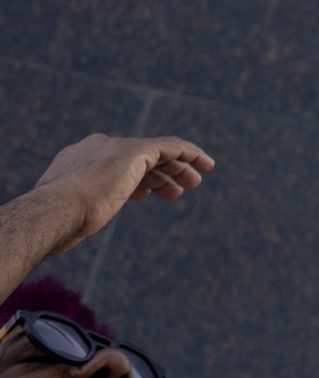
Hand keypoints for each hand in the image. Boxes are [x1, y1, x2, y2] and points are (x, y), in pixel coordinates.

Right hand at [30, 132, 213, 251]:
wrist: (53, 212)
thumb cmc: (55, 225)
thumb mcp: (64, 218)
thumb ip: (71, 216)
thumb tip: (67, 231)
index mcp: (75, 161)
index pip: (113, 166)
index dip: (134, 179)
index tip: (146, 194)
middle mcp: (96, 148)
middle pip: (137, 158)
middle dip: (159, 172)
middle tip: (178, 191)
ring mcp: (114, 148)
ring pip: (156, 152)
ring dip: (177, 167)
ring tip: (193, 183)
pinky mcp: (134, 151)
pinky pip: (171, 146)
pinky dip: (190, 153)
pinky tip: (204, 163)